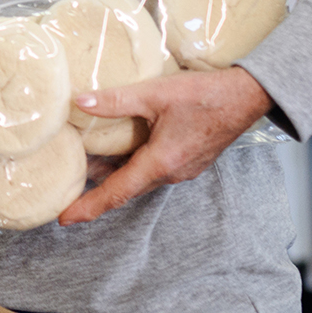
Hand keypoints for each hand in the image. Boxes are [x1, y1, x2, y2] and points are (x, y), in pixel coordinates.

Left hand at [57, 66, 274, 225]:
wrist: (246, 97)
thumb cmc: (205, 95)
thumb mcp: (154, 93)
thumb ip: (116, 99)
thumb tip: (80, 101)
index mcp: (161, 163)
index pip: (117, 192)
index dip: (89, 206)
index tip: (65, 218)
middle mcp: (171, 173)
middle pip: (126, 189)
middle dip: (96, 194)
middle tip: (67, 196)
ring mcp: (181, 169)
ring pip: (139, 179)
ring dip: (114, 177)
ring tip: (84, 170)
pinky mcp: (187, 161)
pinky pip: (153, 170)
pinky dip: (131, 166)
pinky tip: (117, 152)